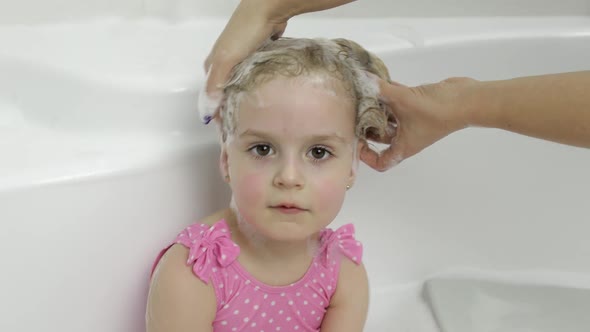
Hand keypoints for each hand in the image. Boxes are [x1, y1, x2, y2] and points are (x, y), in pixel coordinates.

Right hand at [201, 0, 356, 122]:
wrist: (267, 9)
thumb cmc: (244, 32)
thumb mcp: (226, 59)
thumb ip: (216, 84)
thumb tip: (208, 110)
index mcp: (213, 62)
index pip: (210, 92)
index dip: (215, 109)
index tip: (225, 127)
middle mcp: (225, 59)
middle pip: (224, 87)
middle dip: (228, 104)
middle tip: (238, 122)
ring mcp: (242, 55)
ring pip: (239, 81)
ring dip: (242, 95)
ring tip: (251, 113)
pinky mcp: (258, 51)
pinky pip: (254, 73)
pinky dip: (255, 84)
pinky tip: (263, 93)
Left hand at [360, 77, 477, 170]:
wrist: (465, 99)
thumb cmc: (437, 111)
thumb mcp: (402, 101)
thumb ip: (380, 90)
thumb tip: (363, 80)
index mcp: (403, 146)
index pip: (382, 162)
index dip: (367, 157)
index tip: (358, 142)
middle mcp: (407, 136)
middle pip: (381, 138)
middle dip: (368, 126)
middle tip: (356, 114)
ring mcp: (412, 121)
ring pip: (389, 118)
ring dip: (377, 108)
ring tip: (364, 97)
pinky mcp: (418, 106)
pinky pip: (398, 102)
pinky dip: (389, 94)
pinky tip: (379, 82)